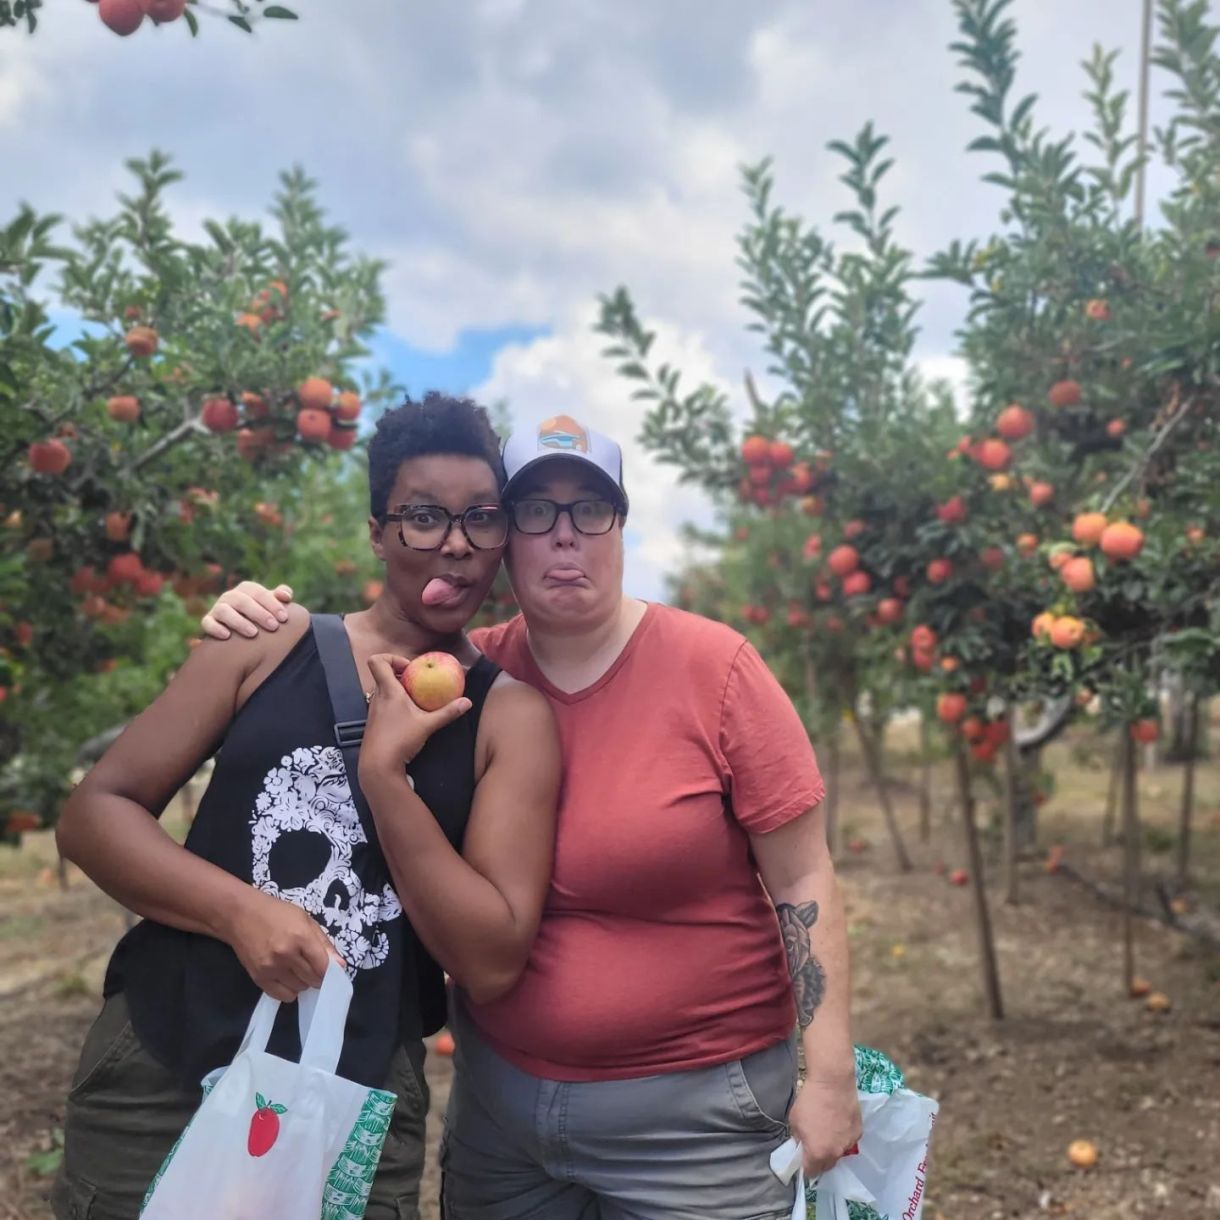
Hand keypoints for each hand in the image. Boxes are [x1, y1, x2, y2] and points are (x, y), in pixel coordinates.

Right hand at [201, 581, 294, 639]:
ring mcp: (217, 608)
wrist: (239, 631)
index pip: (259, 593)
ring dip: (238, 621)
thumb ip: (281, 595)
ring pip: (224, 611)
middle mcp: (230, 596)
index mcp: (246, 589)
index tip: (284, 618)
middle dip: (259, 613)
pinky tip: (227, 636)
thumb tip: (285, 595)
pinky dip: (215, 628)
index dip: (272, 604)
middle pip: (243, 601)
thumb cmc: (261, 614)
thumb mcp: (271, 604)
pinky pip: (207, 623)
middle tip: (273, 626)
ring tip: (253, 633)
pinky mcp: (208, 621)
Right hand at [222, 887, 343, 1001]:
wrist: (241, 915)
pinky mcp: (258, 978)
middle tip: (312, 966)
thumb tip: (341, 965)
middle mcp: (286, 954)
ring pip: (299, 989)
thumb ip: (324, 943)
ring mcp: (271, 968)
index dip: (330, 971)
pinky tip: (287, 978)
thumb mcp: (306, 920)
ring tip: (297, 969)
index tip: (329, 969)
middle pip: (312, 979)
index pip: (323, 966)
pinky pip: (282, 996)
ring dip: (303, 982)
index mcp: (301, 936)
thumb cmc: (277, 913)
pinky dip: (289, 991)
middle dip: (317, 976)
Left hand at [357, 654, 471, 781]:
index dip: (391, 658)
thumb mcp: (428, 725)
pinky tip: (407, 719)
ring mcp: (373, 711)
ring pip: (383, 691)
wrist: (378, 766)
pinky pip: (382, 706)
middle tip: (418, 684)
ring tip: (415, 702)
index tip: (409, 668)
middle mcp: (377, 697)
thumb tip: (467, 702)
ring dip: (397, 692)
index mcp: (388, 691)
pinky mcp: (373, 724)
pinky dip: (394, 706)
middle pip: (383, 675)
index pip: (377, 661)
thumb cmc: (400, 740)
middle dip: (400, 676)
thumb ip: (447, 712)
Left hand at [788, 1069, 862, 1178]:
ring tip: (826, 1131)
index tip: (802, 1159)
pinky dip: (842, 1137)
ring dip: (832, 1148)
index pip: (811, 1172)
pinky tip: (837, 1123)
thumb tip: (801, 1144)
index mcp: (818, 1153)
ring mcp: (849, 1143)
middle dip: (818, 1160)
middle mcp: (836, 1153)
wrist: (832, 1082)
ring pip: (839, 1154)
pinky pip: (848, 1141)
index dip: (805, 1168)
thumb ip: (798, 1139)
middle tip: (813, 1146)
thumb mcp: (795, 1121)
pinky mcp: (858, 1133)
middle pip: (826, 1166)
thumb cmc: (810, 1100)